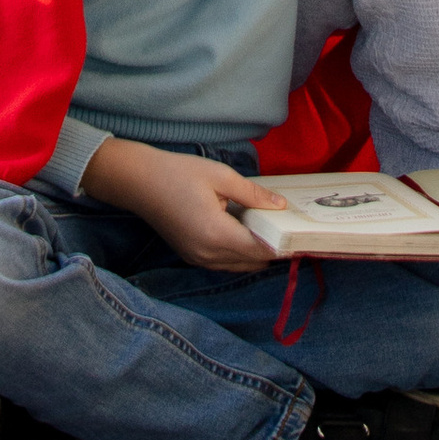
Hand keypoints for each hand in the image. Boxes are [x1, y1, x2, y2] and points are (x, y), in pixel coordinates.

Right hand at [78, 139, 287, 267]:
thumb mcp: (221, 176)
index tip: (300, 235)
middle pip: (252, 262)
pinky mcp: (191, 256)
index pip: (261, 250)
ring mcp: (198, 259)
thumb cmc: (179, 174)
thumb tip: (280, 206)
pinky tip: (244, 231)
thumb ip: (253, 194)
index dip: (282, 245)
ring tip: (268, 228)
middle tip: (288, 229)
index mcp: (217, 235)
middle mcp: (208, 255)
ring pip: (239, 265)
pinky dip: (238, 252)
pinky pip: (224, 262)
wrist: (138, 182)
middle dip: (272, 249)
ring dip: (255, 252)